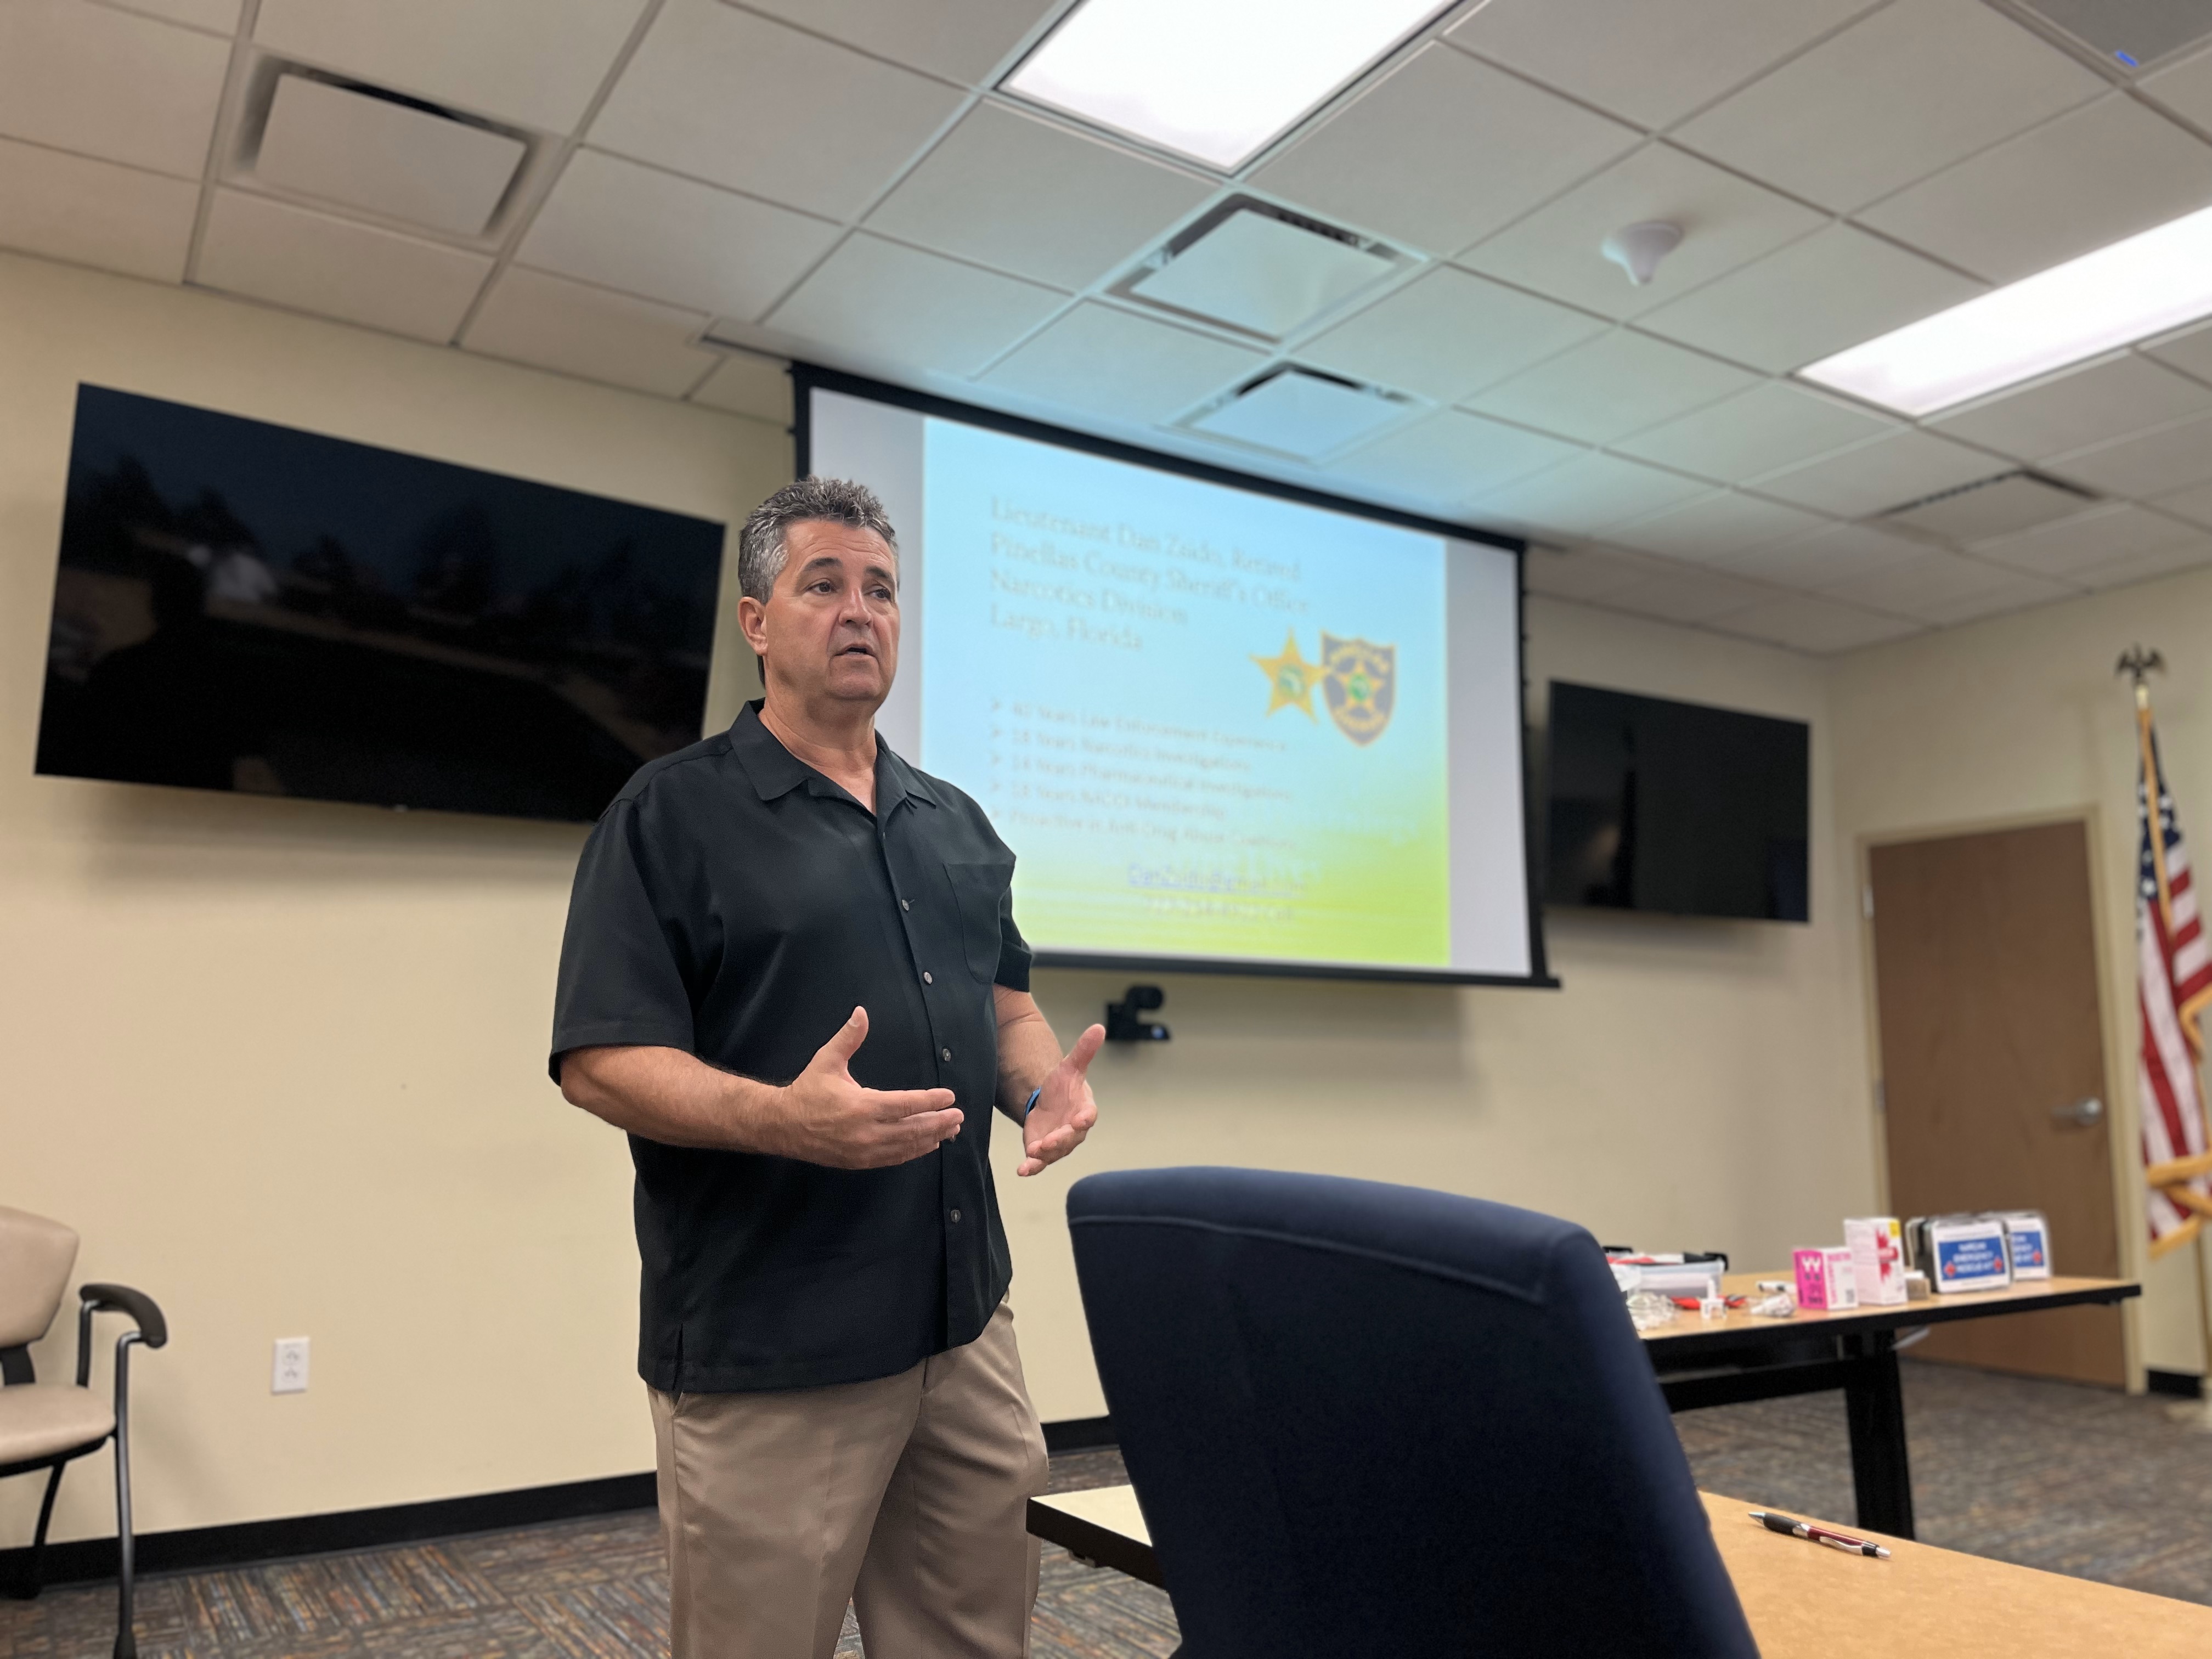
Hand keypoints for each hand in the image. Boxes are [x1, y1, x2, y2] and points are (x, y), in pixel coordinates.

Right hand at [757, 1007, 961, 1168]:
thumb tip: (861, 1012)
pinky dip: (913, 1152)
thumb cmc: (807, 1090)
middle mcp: (867, 1132)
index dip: (931, 1101)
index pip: (907, 1105)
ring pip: (906, 1147)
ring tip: (951, 1131)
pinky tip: (927, 1145)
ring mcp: (864, 1150)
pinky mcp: (859, 1162)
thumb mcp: (826, 1060)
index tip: (949, 1097)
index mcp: (862, 1106)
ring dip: (931, 1139)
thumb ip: (848, 1038)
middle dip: (939, 1123)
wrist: (782, 1125)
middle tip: (958, 1116)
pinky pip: (893, 1158)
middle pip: (913, 1129)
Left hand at [1018, 1023, 1102, 1176]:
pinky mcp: (1042, 1151)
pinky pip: (1039, 1163)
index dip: (1085, 1118)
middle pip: (1070, 1138)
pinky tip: (1022, 1170)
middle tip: (1048, 1142)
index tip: (1080, 1119)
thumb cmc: (1064, 1086)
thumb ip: (1084, 1051)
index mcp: (1084, 1110)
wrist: (1048, 1102)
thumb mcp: (1070, 1066)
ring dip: (1044, 1155)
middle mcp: (1074, 1130)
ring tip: (1033, 1153)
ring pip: (1054, 1152)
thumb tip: (1099, 1027)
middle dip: (1060, 1141)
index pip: (1089, 1116)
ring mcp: (1058, 1143)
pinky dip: (1031, 1167)